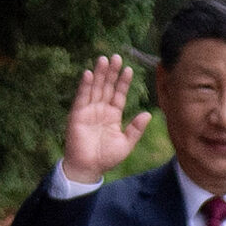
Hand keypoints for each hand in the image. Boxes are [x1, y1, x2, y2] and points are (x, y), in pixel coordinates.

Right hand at [60, 55, 152, 183]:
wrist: (88, 168)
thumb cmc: (106, 158)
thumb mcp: (126, 143)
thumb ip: (136, 128)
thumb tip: (148, 114)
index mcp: (113, 115)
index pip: (119, 94)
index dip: (123, 82)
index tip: (129, 69)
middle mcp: (101, 109)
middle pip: (107, 87)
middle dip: (111, 72)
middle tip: (116, 57)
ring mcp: (88, 110)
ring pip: (95, 88)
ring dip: (98, 74)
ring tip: (103, 59)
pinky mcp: (77, 114)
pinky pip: (81, 97)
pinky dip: (84, 86)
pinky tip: (88, 74)